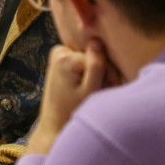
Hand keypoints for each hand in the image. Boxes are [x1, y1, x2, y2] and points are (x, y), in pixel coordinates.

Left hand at [28, 40, 109, 155]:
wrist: (55, 124)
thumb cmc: (72, 110)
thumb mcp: (90, 90)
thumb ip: (95, 65)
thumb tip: (97, 41)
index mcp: (65, 57)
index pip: (101, 57)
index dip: (108, 74)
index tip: (107, 89)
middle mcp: (60, 52)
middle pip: (95, 57)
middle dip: (103, 75)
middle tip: (100, 92)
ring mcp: (59, 55)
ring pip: (92, 60)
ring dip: (98, 76)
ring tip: (93, 92)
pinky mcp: (61, 61)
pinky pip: (84, 62)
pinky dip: (89, 75)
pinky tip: (88, 88)